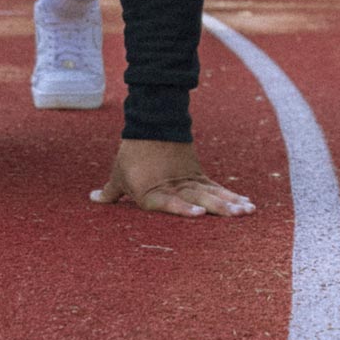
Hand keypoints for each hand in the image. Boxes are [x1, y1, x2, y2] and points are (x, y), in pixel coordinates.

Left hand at [90, 139, 254, 217]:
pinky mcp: (197, 174)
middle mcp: (174, 187)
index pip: (169, 202)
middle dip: (219, 208)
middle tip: (237, 215)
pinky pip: (216, 187)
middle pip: (199, 198)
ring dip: (230, 202)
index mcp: (152, 192)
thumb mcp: (118, 174)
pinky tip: (246, 202)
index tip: (199, 214)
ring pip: (212, 193)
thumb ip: (109, 192)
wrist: (151, 124)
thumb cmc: (132, 154)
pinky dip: (230, 194)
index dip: (183, 209)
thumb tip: (92, 198)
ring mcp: (188, 180)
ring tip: (247, 211)